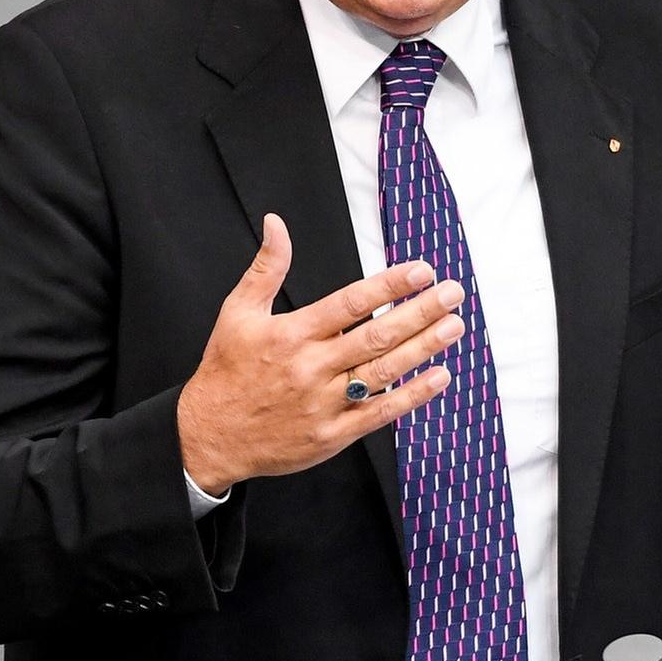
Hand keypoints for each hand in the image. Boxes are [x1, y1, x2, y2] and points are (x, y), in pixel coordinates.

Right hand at [177, 213, 462, 495]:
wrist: (207, 437)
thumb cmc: (226, 371)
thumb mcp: (237, 313)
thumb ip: (265, 268)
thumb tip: (276, 223)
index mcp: (291, 334)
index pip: (350, 303)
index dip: (389, 286)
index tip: (421, 271)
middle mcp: (311, 366)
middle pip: (376, 335)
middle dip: (420, 312)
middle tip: (453, 293)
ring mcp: (323, 403)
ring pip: (383, 371)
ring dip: (424, 348)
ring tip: (454, 325)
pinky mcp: (332, 435)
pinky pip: (379, 412)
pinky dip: (412, 395)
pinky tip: (438, 377)